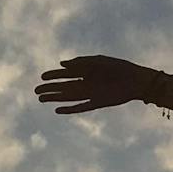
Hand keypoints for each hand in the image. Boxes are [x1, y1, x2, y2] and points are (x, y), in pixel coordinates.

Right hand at [35, 55, 156, 113]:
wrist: (137, 80)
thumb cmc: (119, 67)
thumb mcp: (98, 61)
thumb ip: (80, 62)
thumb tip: (61, 63)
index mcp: (86, 72)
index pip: (65, 74)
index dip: (53, 76)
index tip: (42, 77)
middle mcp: (86, 84)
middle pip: (64, 87)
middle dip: (50, 88)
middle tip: (36, 90)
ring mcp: (91, 94)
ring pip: (69, 97)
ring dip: (55, 98)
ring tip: (41, 98)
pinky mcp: (97, 103)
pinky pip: (81, 107)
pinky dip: (69, 109)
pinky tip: (58, 110)